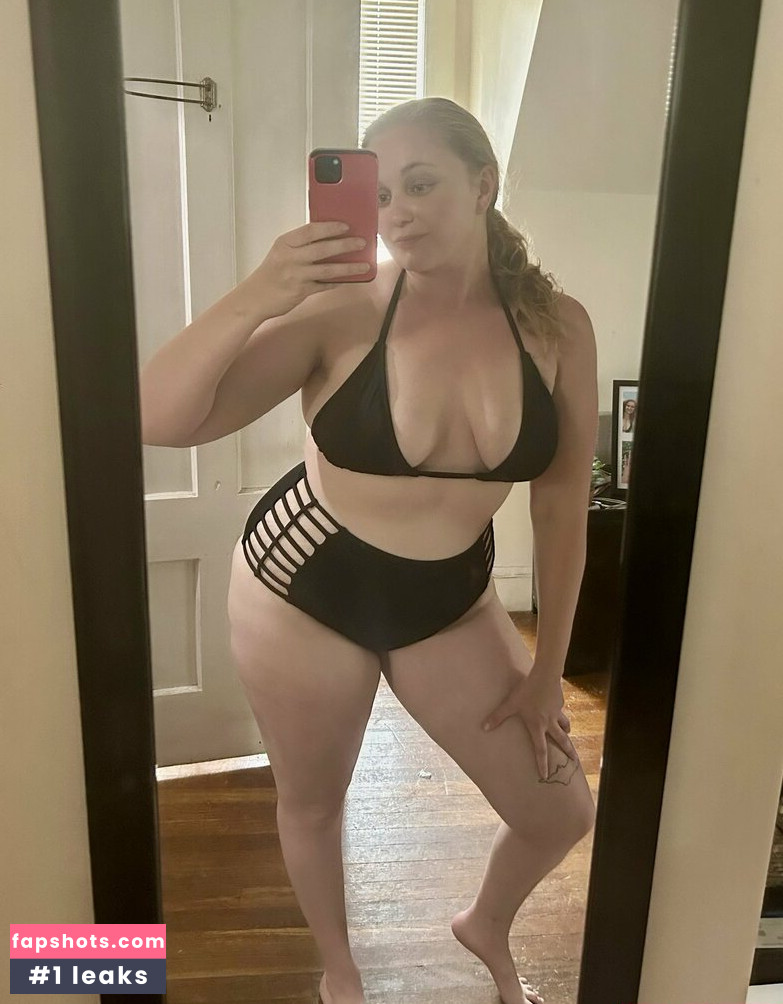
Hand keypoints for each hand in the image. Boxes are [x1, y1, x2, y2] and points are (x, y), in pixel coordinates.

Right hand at [241, 221, 370, 317]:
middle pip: (322, 248)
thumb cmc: (270, 274)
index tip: (346, 225)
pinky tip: (347, 280)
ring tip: (364, 265)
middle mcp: (290, 257)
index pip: (311, 230)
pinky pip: (324, 285)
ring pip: (327, 269)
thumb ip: (301, 246)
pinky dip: (336, 283)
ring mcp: (296, 275)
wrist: (255, 297)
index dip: (330, 227)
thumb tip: (329, 239)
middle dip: (345, 245)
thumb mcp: (281, 252)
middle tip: (362, 242)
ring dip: (348, 267)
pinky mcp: (300, 291)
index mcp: (285, 243)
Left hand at [481, 667, 577, 780]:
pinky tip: (556, 708)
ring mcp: (556, 712)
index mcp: (537, 726)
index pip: (540, 749)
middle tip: (574, 761)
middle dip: (568, 752)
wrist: (545, 676)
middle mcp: (549, 722)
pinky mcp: (559, 703)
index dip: (542, 763)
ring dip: (567, 732)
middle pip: (562, 741)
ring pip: (565, 726)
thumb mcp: (510, 704)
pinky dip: (560, 713)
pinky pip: (561, 711)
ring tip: (568, 734)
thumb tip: (484, 727)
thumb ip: (498, 716)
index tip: (546, 775)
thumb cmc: (526, 691)